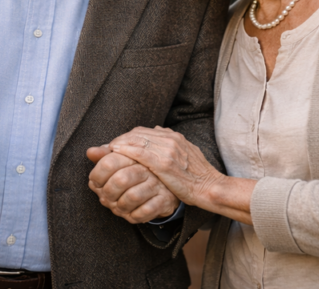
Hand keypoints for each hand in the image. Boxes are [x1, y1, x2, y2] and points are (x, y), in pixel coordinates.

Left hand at [86, 147, 179, 223]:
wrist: (169, 187)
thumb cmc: (139, 174)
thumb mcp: (123, 162)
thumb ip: (106, 157)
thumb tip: (90, 152)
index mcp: (135, 155)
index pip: (110, 161)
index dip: (98, 174)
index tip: (95, 182)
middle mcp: (147, 168)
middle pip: (121, 179)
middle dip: (108, 192)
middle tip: (105, 197)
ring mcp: (157, 184)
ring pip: (132, 196)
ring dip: (120, 206)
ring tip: (117, 206)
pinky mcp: (165, 200)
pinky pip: (146, 211)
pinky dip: (134, 215)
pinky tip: (130, 213)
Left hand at [107, 127, 221, 206]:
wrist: (210, 187)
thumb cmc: (196, 175)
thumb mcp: (184, 153)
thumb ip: (169, 143)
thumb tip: (155, 130)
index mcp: (174, 136)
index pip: (142, 132)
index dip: (126, 137)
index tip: (116, 145)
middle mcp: (170, 139)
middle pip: (137, 134)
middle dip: (120, 140)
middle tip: (108, 148)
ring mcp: (168, 150)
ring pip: (136, 140)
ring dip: (120, 144)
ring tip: (109, 151)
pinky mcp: (164, 163)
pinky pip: (140, 152)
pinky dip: (126, 150)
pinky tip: (116, 154)